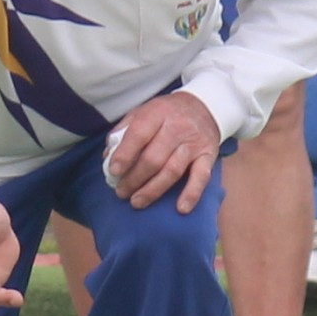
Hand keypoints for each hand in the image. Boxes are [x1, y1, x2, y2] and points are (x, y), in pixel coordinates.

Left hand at [103, 92, 222, 213]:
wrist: (203, 106)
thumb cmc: (165, 114)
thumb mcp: (143, 112)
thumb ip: (123, 131)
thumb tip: (108, 157)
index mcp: (157, 113)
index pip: (139, 134)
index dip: (125, 154)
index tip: (113, 171)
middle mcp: (177, 127)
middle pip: (153, 158)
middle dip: (134, 178)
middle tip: (121, 192)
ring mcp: (193, 143)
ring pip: (172, 170)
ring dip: (152, 190)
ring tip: (136, 202)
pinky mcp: (208, 156)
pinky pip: (201, 177)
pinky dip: (192, 194)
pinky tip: (181, 209)